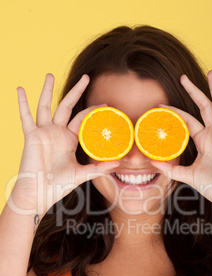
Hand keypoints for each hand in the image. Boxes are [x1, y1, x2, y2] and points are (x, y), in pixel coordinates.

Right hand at [12, 74, 118, 215]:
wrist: (40, 193)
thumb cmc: (58, 185)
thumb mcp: (81, 174)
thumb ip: (98, 168)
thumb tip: (119, 164)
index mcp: (69, 139)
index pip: (82, 119)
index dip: (93, 111)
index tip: (105, 105)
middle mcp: (57, 132)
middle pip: (67, 106)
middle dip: (76, 91)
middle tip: (87, 77)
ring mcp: (43, 132)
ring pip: (45, 106)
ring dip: (47, 90)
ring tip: (49, 74)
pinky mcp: (31, 136)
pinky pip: (25, 117)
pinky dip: (22, 103)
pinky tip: (20, 89)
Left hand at [151, 71, 211, 216]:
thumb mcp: (187, 175)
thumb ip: (170, 169)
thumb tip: (152, 163)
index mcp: (204, 141)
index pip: (188, 120)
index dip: (176, 111)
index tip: (161, 105)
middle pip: (203, 107)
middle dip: (194, 91)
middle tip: (182, 77)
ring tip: (210, 73)